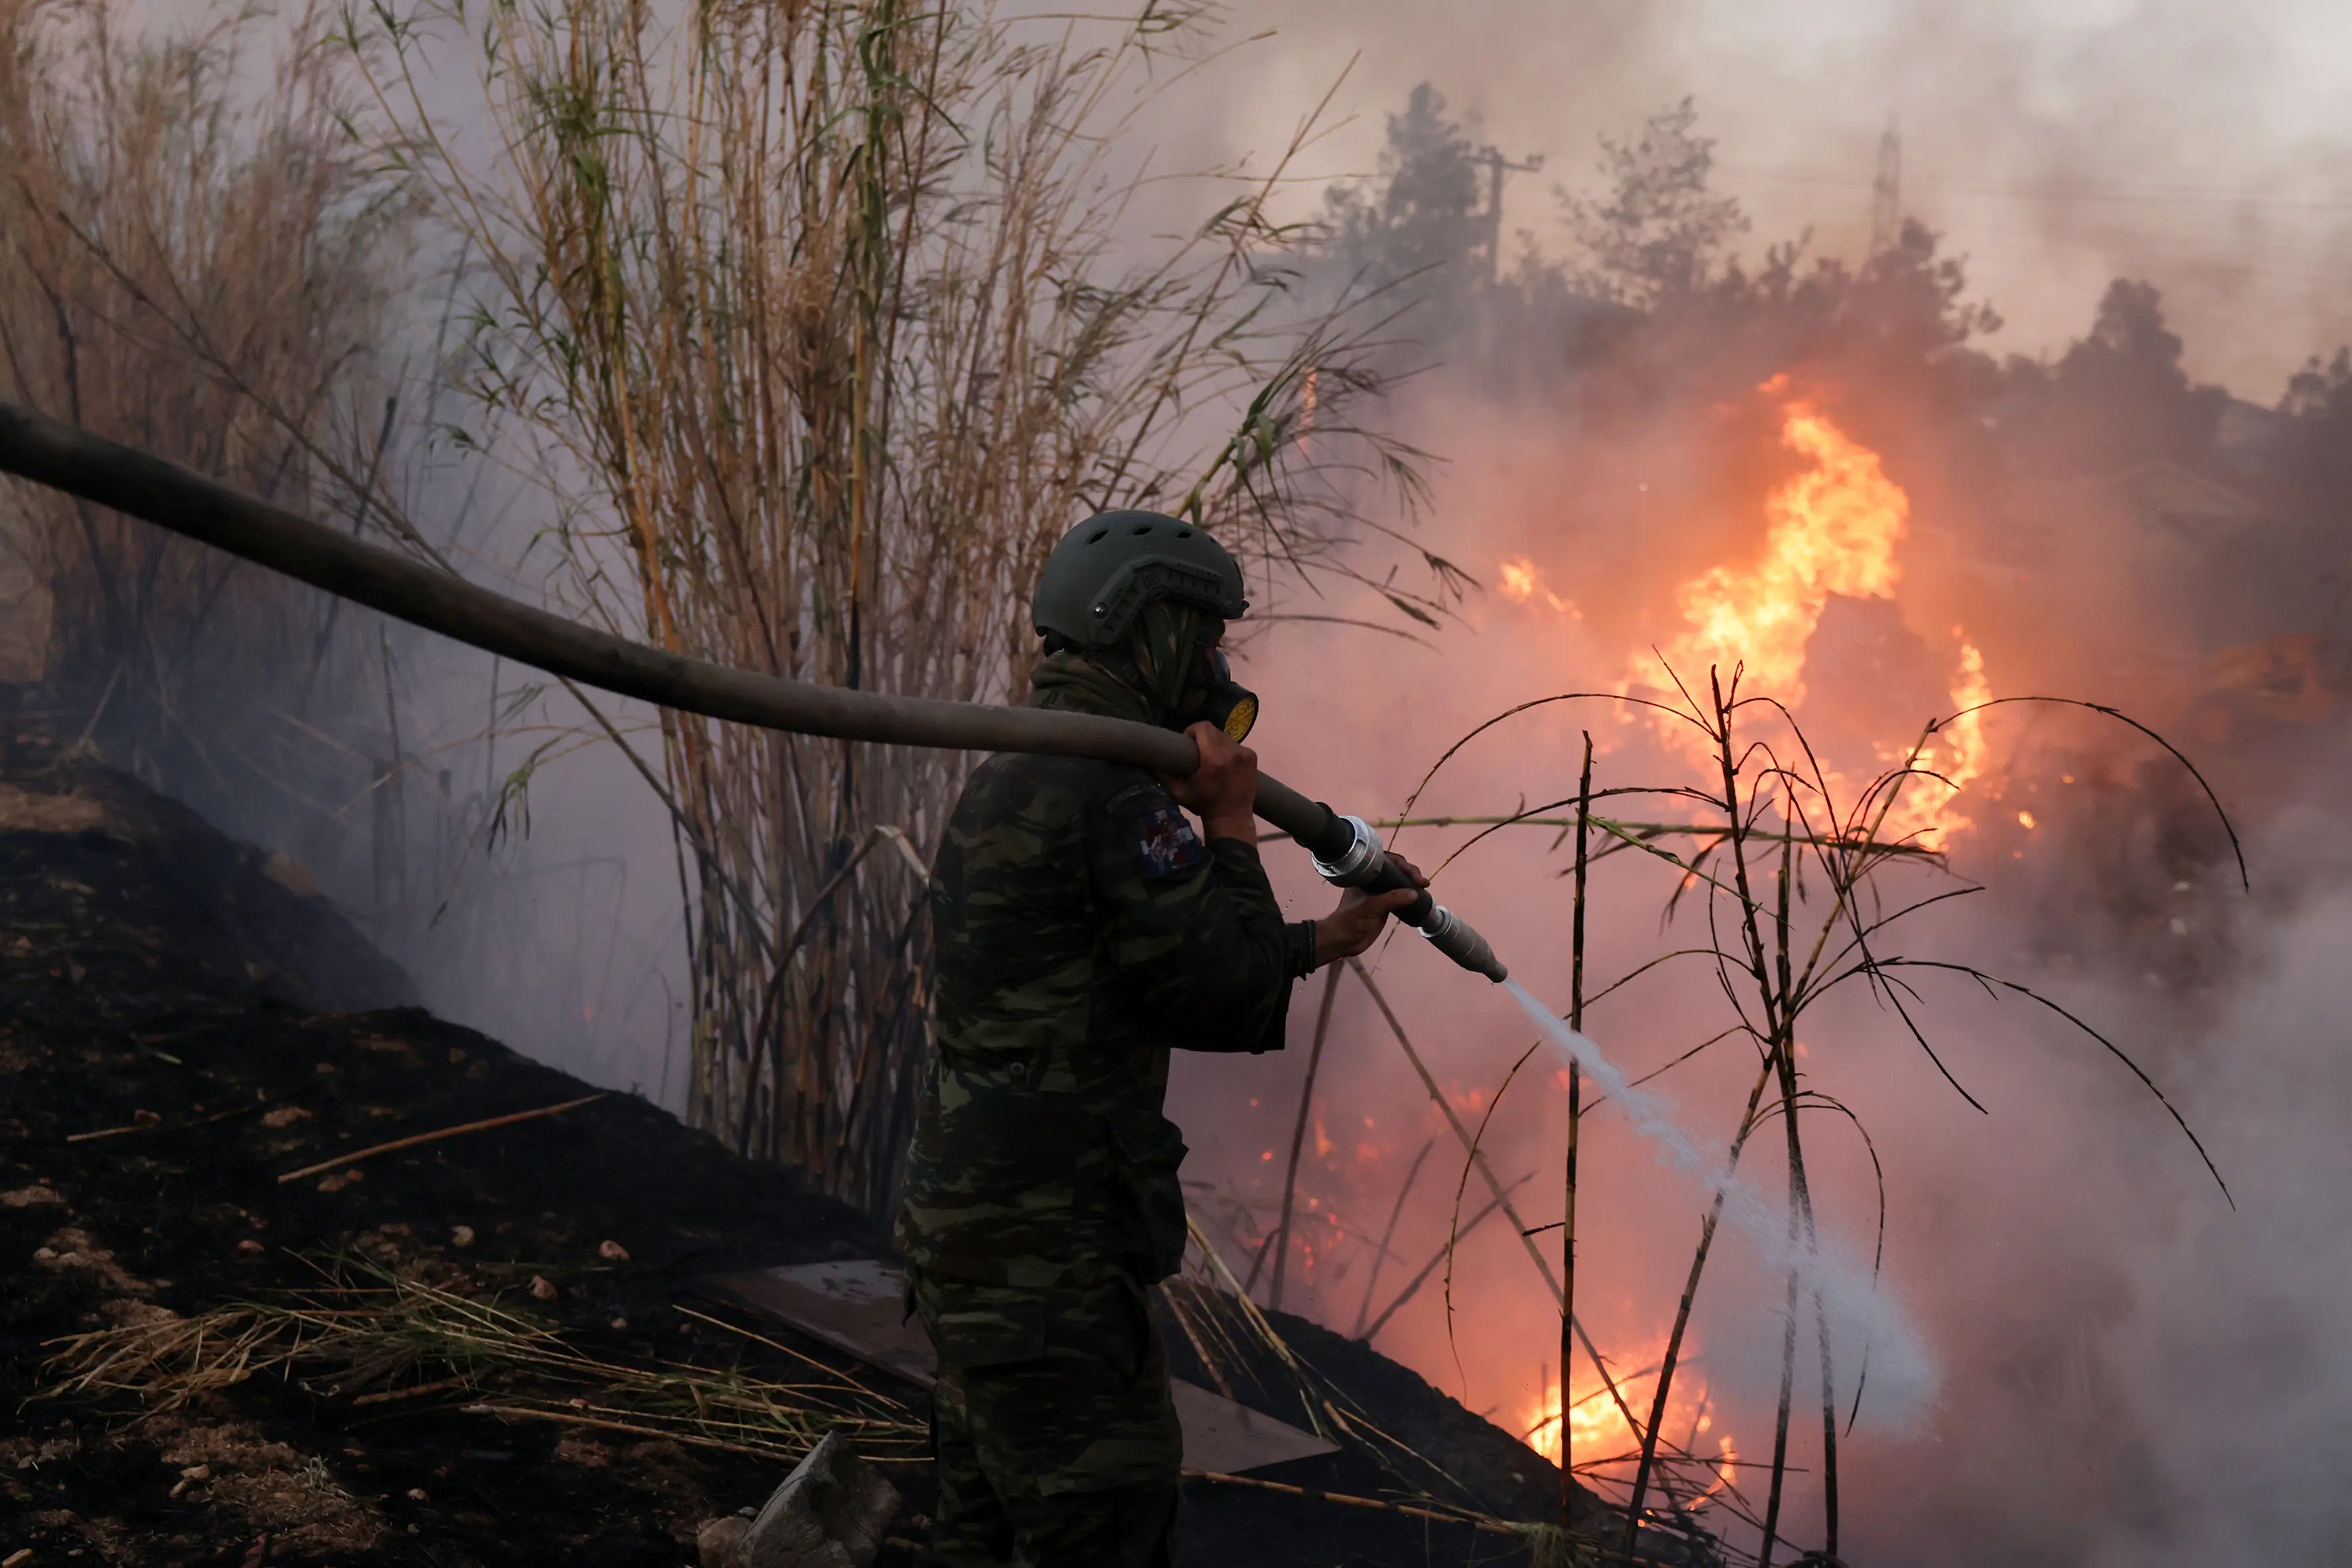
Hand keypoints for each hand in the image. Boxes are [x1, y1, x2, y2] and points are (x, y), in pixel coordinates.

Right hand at [1162, 721, 1257, 841]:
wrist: (1232, 818)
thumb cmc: (1203, 805)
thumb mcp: (1178, 793)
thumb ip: (1162, 775)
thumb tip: (1148, 761)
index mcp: (1214, 758)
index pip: (1203, 727)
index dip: (1192, 730)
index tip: (1187, 742)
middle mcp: (1232, 752)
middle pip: (1214, 730)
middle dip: (1203, 737)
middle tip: (1197, 751)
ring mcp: (1245, 754)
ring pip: (1225, 737)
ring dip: (1216, 743)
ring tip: (1211, 758)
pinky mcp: (1252, 757)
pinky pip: (1236, 745)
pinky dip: (1228, 750)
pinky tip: (1225, 763)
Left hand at [1313, 853, 1428, 967]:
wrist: (1343, 941)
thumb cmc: (1351, 920)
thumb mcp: (1370, 907)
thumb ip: (1391, 899)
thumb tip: (1415, 893)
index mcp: (1364, 875)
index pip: (1385, 860)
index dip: (1400, 863)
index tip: (1411, 872)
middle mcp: (1372, 880)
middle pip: (1395, 869)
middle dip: (1410, 871)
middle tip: (1422, 881)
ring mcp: (1379, 892)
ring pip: (1399, 881)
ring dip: (1412, 882)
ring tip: (1424, 885)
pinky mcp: (1385, 905)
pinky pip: (1400, 895)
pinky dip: (1410, 894)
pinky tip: (1420, 895)